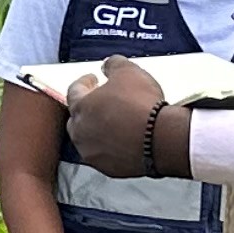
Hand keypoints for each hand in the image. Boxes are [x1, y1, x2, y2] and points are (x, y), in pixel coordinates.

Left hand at [63, 58, 165, 181]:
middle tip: (101, 102)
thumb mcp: (128, 71)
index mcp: (81, 106)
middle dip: (87, 109)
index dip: (84, 82)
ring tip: (112, 122)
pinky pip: (103, 154)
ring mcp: (91, 152)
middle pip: (77, 118)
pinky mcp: (106, 168)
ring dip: (96, 130)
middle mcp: (80, 132)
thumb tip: (108, 65)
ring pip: (87, 139)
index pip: (74, 91)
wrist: (159, 139)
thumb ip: (113, 64)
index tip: (92, 79)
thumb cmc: (141, 104)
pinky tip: (122, 140)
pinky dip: (109, 147)